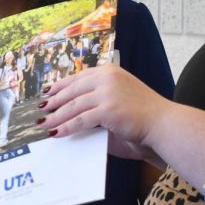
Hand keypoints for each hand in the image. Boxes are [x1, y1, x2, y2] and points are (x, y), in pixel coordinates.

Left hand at [40, 65, 164, 160]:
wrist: (164, 124)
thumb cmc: (142, 115)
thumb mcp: (117, 98)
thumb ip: (97, 99)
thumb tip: (71, 108)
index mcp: (109, 71)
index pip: (77, 78)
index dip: (60, 86)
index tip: (47, 93)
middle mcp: (106, 78)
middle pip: (71, 91)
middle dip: (53, 102)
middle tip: (40, 110)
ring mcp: (107, 93)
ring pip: (72, 106)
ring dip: (55, 116)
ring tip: (43, 124)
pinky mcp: (107, 110)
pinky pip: (80, 120)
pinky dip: (66, 127)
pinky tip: (56, 133)